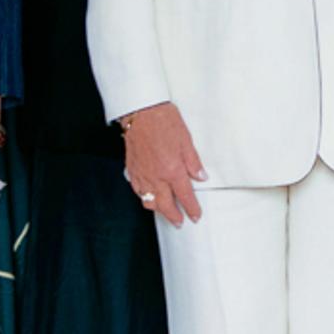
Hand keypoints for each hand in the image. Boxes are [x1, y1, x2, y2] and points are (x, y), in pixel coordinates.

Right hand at [122, 101, 204, 224]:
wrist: (141, 111)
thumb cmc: (164, 121)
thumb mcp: (186, 140)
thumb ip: (193, 162)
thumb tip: (201, 177)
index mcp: (172, 170)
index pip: (185, 196)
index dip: (192, 209)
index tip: (196, 216)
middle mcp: (156, 176)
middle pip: (165, 205)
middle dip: (173, 216)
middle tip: (180, 222)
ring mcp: (142, 174)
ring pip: (148, 200)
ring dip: (158, 209)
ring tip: (165, 210)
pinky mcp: (132, 169)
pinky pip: (137, 190)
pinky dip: (144, 196)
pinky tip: (149, 195)